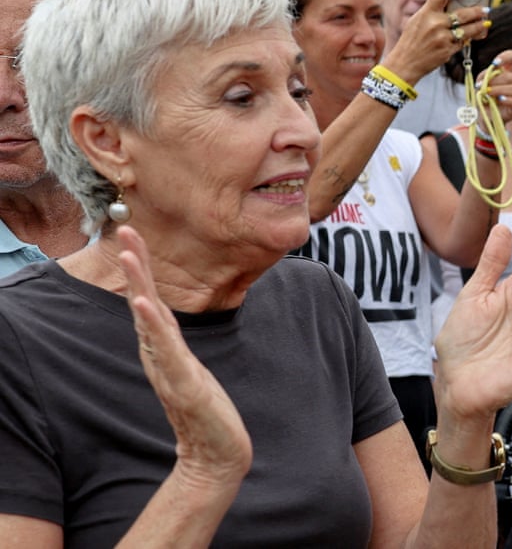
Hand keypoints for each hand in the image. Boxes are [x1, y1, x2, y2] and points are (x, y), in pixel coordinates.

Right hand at [117, 226, 251, 487]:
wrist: (215, 453)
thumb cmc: (205, 412)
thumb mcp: (192, 368)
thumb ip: (178, 346)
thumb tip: (169, 323)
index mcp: (165, 347)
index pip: (150, 299)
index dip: (142, 268)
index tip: (133, 234)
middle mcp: (160, 353)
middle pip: (144, 300)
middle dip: (137, 264)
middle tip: (125, 228)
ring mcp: (168, 367)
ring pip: (149, 320)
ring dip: (139, 286)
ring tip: (130, 256)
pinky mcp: (181, 382)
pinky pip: (164, 348)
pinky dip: (151, 325)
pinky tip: (143, 304)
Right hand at [383, 0, 490, 82]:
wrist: (405, 63)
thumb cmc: (411, 41)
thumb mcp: (417, 21)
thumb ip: (432, 13)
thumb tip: (452, 7)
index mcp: (426, 13)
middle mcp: (435, 24)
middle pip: (463, 13)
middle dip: (477, 11)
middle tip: (485, 10)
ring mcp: (442, 38)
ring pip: (468, 29)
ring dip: (480, 26)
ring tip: (486, 23)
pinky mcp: (447, 50)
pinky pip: (463, 42)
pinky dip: (468, 39)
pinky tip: (474, 36)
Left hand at [477, 49, 511, 123]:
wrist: (483, 116)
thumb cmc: (482, 97)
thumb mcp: (480, 83)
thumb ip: (485, 76)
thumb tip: (490, 77)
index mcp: (506, 71)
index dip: (506, 57)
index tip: (495, 63)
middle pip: (510, 76)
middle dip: (495, 81)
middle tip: (483, 87)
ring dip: (498, 90)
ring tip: (487, 94)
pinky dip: (507, 100)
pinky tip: (499, 100)